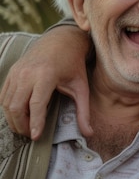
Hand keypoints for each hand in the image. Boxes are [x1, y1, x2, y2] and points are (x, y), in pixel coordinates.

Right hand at [0, 25, 92, 139]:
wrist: (61, 41)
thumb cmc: (73, 65)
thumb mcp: (82, 87)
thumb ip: (84, 111)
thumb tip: (89, 133)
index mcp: (46, 75)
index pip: (36, 104)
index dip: (35, 123)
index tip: (36, 137)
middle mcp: (27, 73)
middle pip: (17, 106)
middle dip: (22, 125)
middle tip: (32, 135)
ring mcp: (17, 72)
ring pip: (7, 102)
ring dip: (14, 119)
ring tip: (26, 128)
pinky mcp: (12, 72)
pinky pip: (4, 95)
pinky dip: (9, 109)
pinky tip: (20, 117)